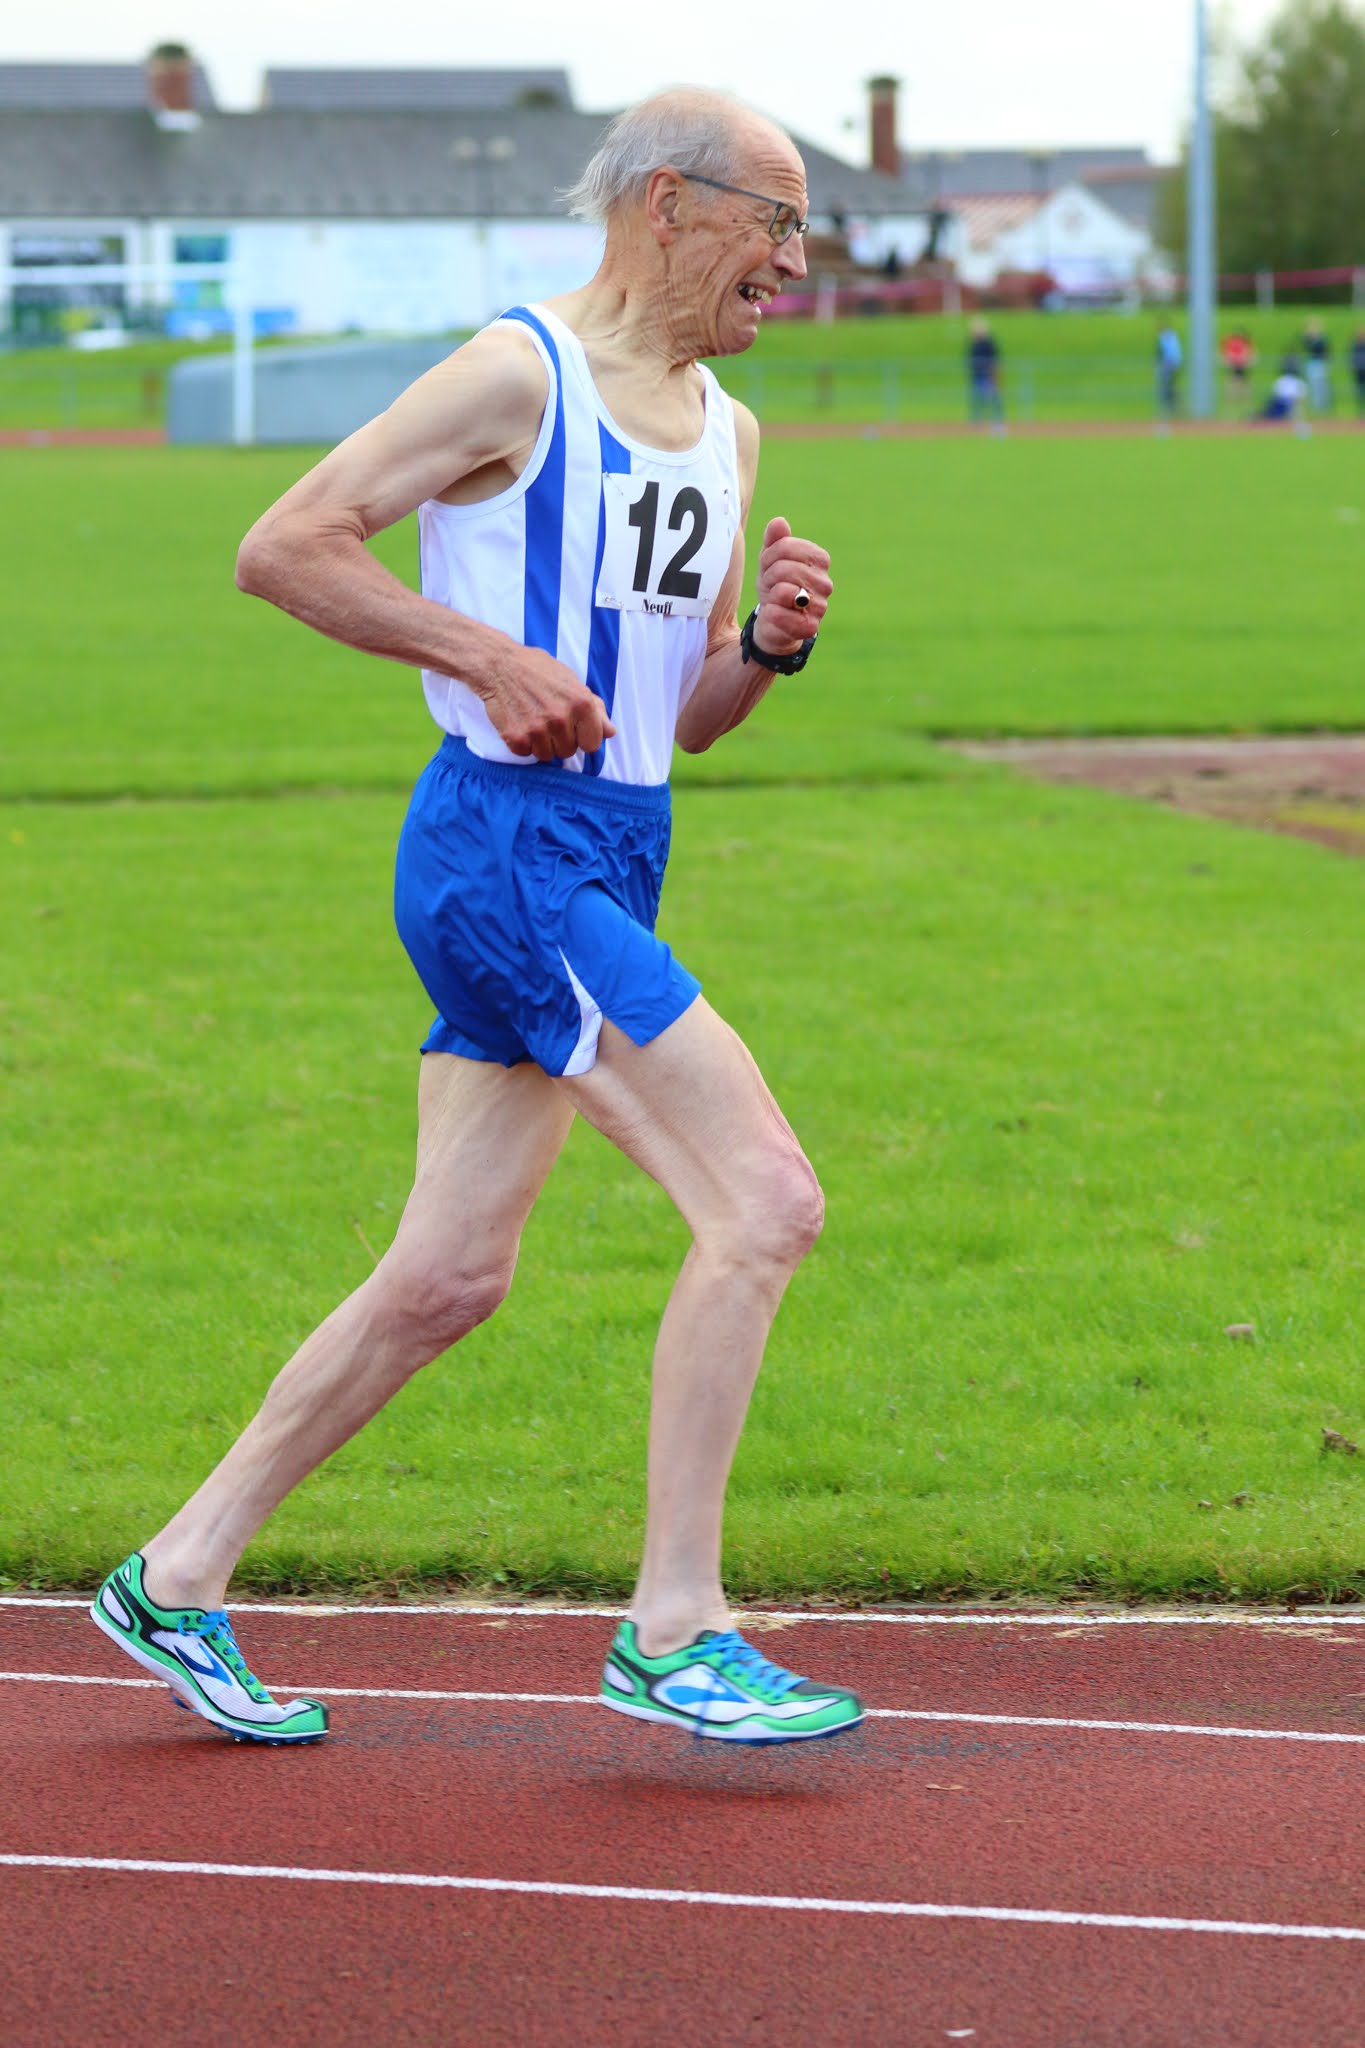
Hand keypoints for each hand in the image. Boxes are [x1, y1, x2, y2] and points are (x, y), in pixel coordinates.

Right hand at [480, 644, 616, 760]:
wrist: (498, 664)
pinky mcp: (516, 737)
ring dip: (541, 743)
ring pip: (547, 755)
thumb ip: (595, 708)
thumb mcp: (572, 682)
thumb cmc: (537, 670)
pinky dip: (522, 743)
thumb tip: (611, 732)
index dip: (582, 737)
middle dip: (560, 739)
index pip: (592, 744)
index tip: (572, 728)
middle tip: (547, 718)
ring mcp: (538, 730)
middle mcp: (561, 718)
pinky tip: (519, 723)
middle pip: (568, 751)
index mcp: (581, 704)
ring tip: (533, 721)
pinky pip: (526, 754)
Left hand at [753, 515, 831, 654]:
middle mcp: (825, 583)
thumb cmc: (775, 585)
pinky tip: (774, 614)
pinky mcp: (810, 628)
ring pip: (784, 591)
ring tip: (775, 599)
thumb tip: (779, 522)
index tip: (769, 566)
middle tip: (771, 586)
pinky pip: (781, 614)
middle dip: (768, 577)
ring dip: (770, 595)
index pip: (785, 546)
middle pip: (784, 568)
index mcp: (820, 560)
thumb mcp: (770, 559)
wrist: (774, 620)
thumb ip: (774, 539)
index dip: (769, 556)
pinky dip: (771, 614)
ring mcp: (820, 606)